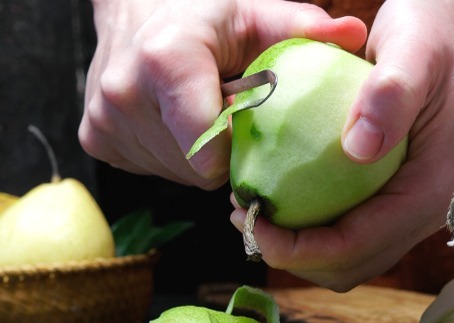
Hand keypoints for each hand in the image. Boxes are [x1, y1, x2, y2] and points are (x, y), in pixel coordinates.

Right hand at [79, 0, 365, 189]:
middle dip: (227, 150)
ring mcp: (104, 120)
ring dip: (203, 156)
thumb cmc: (207, 15)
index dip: (242, 149)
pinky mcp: (96, 139)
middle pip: (200, 166)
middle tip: (233, 112)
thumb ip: (304, 28)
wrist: (138, 8)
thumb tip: (357, 36)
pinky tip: (180, 122)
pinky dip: (176, 156)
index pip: (210, 145)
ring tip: (206, 112)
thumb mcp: (256, 15)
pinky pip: (156, 169)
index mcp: (166, 60)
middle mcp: (124, 93)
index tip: (256, 131)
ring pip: (180, 173)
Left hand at [232, 0, 453, 290]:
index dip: (299, 249)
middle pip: (350, 266)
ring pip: (347, 259)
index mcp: (431, 190)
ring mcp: (409, 209)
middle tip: (243, 214)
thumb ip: (392, 95)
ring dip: (298, 250)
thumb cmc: (428, 38)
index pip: (359, 245)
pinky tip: (279, 197)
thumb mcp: (413, 50)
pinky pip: (348, 235)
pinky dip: (310, 231)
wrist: (446, 34)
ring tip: (254, 211)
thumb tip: (358, 149)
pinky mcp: (393, 199)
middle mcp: (425, 211)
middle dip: (292, 256)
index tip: (251, 217)